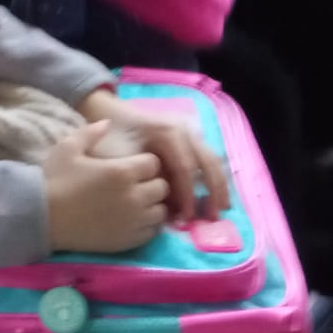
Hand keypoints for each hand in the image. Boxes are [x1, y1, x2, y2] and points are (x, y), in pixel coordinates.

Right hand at [42, 121, 168, 252]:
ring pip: (160, 210)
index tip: (130, 166)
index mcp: (122, 171)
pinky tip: (131, 220)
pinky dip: (147, 225)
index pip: (153, 163)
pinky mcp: (129, 241)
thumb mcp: (67, 148)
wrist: (41, 217)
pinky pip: (152, 232)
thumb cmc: (54, 180)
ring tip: (134, 203)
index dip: (143, 162)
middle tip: (133, 184)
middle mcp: (134, 196)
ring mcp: (134, 221)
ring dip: (151, 205)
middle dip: (150, 183)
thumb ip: (90, 133)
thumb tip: (107, 122)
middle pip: (161, 187)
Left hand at [78, 89, 230, 221]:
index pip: (184, 168)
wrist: (110, 114)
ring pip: (211, 160)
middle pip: (207, 162)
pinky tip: (217, 197)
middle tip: (213, 218)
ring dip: (219, 185)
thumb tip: (163, 205)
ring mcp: (189, 133)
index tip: (186, 218)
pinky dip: (213, 178)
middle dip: (213, 192)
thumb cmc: (113, 138)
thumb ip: (142, 179)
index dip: (187, 196)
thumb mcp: (120, 158)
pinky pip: (206, 159)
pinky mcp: (189, 140)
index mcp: (168, 133)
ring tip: (222, 210)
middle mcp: (184, 131)